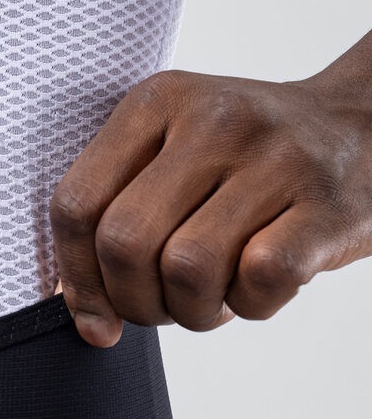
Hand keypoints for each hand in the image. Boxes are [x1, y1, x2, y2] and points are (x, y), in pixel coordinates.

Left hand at [48, 64, 371, 346]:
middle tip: (163, 306)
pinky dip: (250, 307)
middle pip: (126, 243)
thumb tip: (82, 314)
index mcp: (156, 102)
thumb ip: (114, 215)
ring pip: (187, 269)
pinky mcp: (328, 204)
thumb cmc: (250, 161)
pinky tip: (257, 291)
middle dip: (135, 302)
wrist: (366, 128)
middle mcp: (213, 118)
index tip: (97, 315)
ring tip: (213, 299)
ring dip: (193, 311)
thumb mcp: (172, 155)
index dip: (75, 277)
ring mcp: (276, 157)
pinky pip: (259, 279)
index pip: (76, 204)